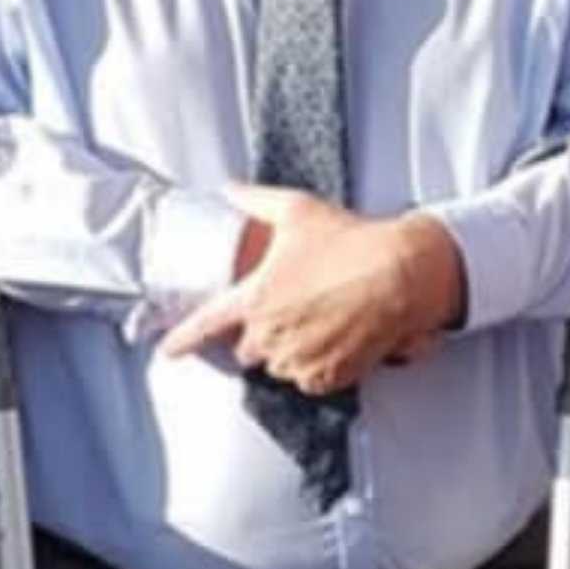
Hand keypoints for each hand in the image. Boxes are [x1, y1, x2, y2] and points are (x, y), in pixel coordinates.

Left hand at [160, 186, 463, 392]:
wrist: (401, 274)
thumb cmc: (352, 243)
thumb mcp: (297, 210)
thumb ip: (255, 200)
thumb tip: (230, 189)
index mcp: (255, 298)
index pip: (205, 326)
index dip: (182, 340)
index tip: (168, 350)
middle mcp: (272, 333)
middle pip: (248, 349)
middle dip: (262, 334)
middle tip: (291, 310)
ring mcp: (299, 358)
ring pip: (280, 365)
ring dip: (291, 350)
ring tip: (320, 321)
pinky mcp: (327, 376)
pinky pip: (311, 380)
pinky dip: (319, 365)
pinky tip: (336, 338)